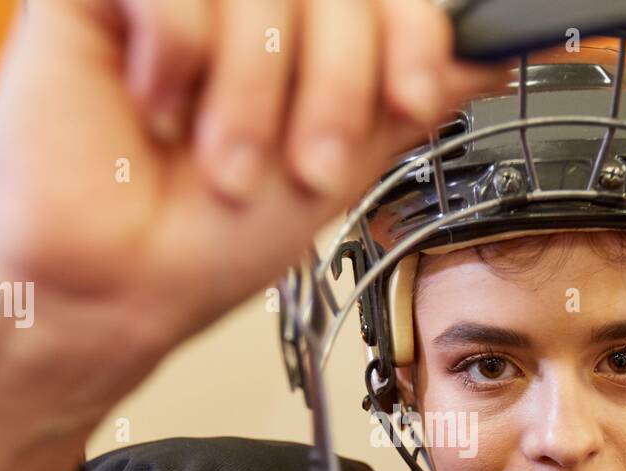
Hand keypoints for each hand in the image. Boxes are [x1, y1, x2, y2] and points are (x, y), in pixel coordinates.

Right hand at [0, 0, 509, 369]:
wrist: (121, 288)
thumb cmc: (213, 237)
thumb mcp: (344, 162)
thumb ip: (412, 94)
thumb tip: (504, 53)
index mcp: (300, 30)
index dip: (411, 31)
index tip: (413, 94)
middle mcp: (242, 3)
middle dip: (334, 89)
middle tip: (307, 164)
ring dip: (254, 97)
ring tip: (222, 165)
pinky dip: (178, 61)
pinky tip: (156, 109)